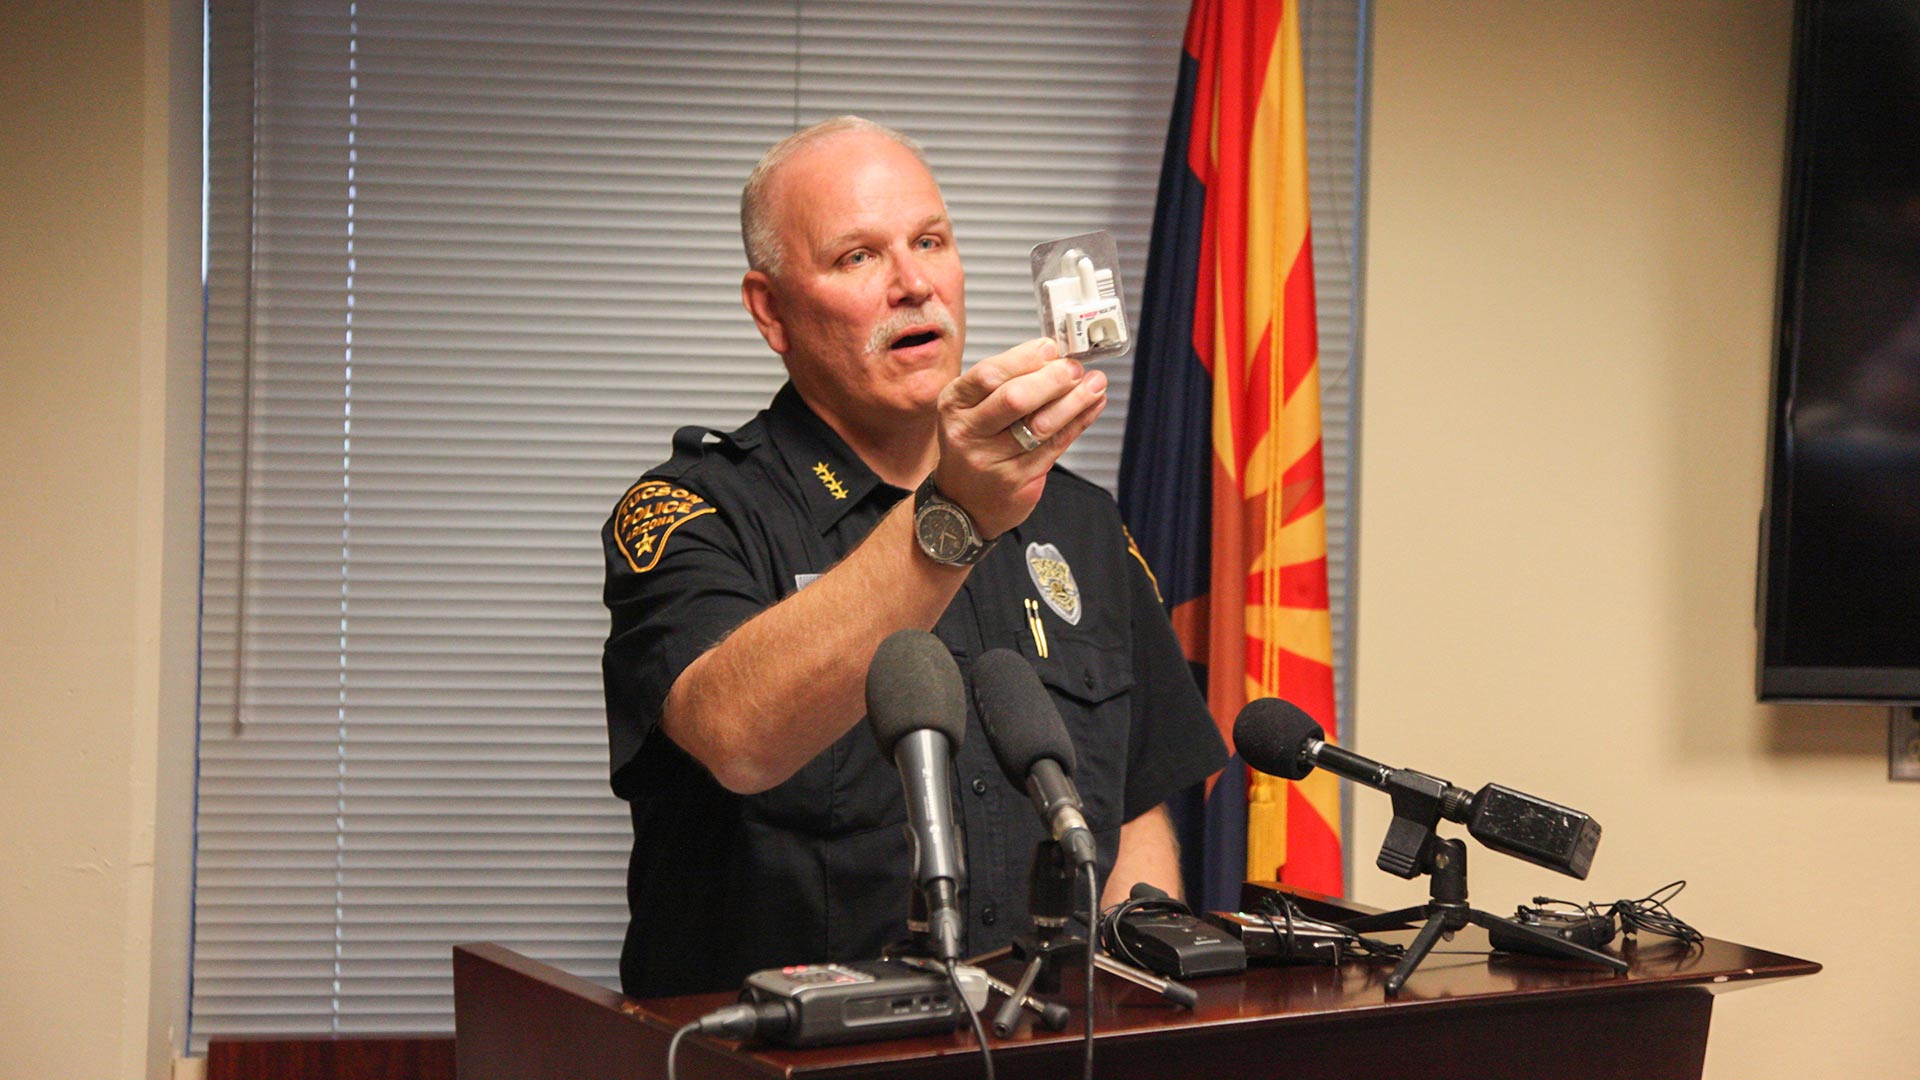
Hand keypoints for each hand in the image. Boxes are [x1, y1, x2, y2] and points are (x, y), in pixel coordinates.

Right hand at [930, 337, 1107, 538]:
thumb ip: (1006, 382)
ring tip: (1095, 384)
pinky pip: (1055, 447)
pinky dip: (1078, 423)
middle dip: (1053, 379)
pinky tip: (1091, 407)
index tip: (1051, 348)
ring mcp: (992, 460)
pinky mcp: (1017, 481)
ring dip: (1075, 401)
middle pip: (1015, 399)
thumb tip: (1053, 356)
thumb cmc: (974, 445)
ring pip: (1041, 425)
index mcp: (955, 404)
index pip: (989, 374)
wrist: (963, 503)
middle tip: (1075, 368)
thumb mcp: (972, 408)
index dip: (1025, 358)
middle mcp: (968, 432)